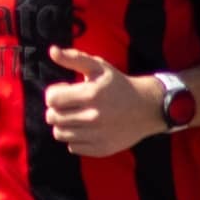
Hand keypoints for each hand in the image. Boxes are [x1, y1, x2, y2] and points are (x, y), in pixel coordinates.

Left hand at [44, 47, 162, 155]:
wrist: (147, 108)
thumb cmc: (118, 85)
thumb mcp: (99, 67)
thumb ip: (73, 58)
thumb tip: (52, 51)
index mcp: (91, 94)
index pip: (52, 100)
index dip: (53, 94)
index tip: (63, 92)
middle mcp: (94, 117)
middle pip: (53, 118)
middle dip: (56, 109)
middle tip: (68, 105)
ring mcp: (98, 135)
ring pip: (59, 134)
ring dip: (63, 125)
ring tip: (75, 117)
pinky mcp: (102, 148)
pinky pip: (72, 147)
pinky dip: (75, 139)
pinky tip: (85, 129)